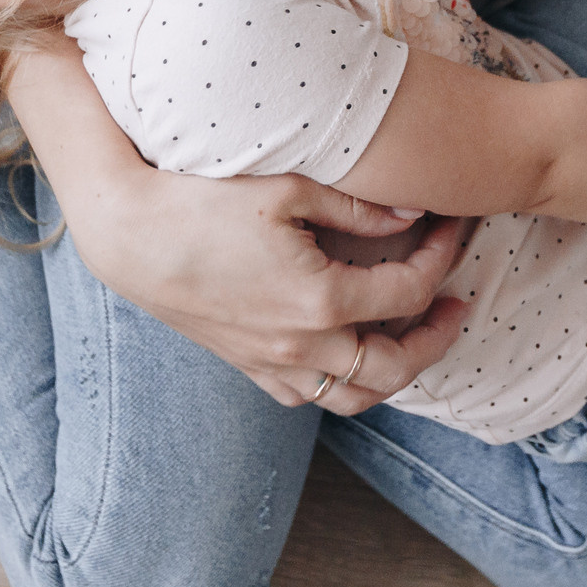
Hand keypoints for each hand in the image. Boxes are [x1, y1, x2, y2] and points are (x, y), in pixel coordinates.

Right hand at [71, 168, 473, 414]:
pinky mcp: (249, 367)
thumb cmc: (204, 202)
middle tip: (456, 304)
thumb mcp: (288, 189)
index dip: (441, 258)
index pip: (407, 289)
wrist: (131, 236)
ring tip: (414, 336)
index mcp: (320, 299)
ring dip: (396, 373)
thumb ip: (357, 206)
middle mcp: (302, 344)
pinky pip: (309, 396)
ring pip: (355, 397)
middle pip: (396, 366)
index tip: (452, 230)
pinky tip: (350, 349)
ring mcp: (274, 363)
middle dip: (438, 337)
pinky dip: (342, 382)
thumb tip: (411, 214)